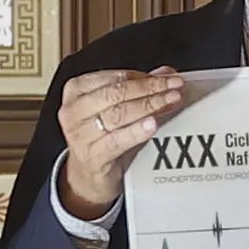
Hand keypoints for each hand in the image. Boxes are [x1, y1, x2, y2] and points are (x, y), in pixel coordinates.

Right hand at [53, 68, 197, 216]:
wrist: (88, 174)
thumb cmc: (101, 137)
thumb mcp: (116, 108)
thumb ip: (139, 88)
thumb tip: (166, 74)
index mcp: (76, 90)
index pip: (114, 78)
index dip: (144, 77)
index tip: (168, 77)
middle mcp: (74, 111)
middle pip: (116, 94)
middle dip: (150, 89)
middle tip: (174, 87)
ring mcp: (81, 134)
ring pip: (118, 114)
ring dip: (149, 106)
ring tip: (170, 102)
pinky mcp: (93, 156)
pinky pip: (117, 140)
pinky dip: (137, 131)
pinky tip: (152, 124)